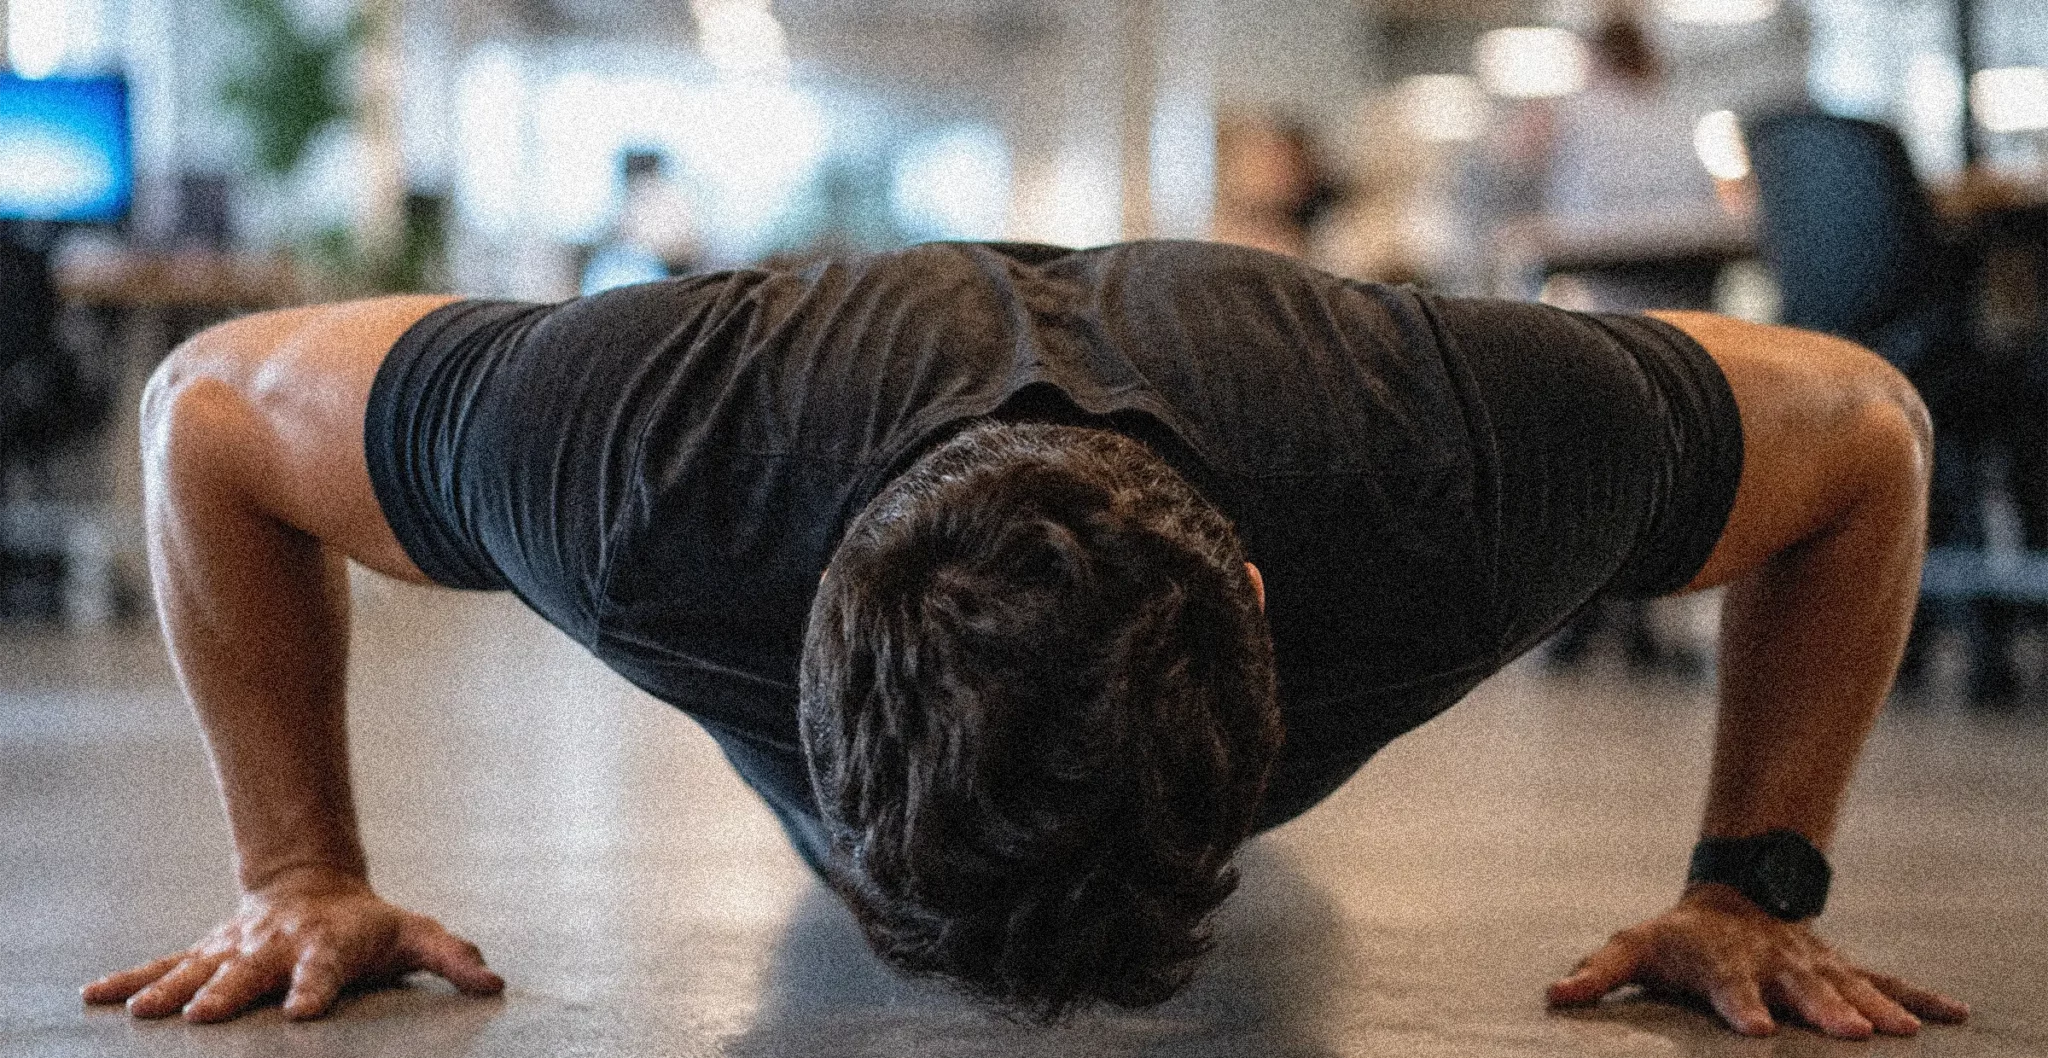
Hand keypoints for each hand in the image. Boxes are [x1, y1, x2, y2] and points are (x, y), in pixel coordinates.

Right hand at [81, 866, 503, 1022]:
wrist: (315, 886)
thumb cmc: (372, 926)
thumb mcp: (418, 935)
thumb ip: (454, 958)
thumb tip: (494, 983)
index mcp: (328, 946)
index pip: (324, 970)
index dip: (314, 989)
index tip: (301, 1013)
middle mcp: (276, 947)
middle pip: (250, 972)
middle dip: (228, 993)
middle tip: (206, 1017)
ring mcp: (235, 950)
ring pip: (198, 969)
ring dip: (172, 992)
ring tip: (147, 1016)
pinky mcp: (206, 954)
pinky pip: (163, 966)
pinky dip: (129, 980)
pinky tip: (95, 999)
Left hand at [1546, 884, 1968, 1038]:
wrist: (1732, 898)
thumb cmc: (1676, 939)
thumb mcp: (1632, 948)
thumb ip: (1598, 973)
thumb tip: (1554, 997)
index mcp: (1722, 964)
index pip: (1729, 988)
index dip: (1740, 1007)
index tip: (1757, 1031)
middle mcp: (1774, 964)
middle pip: (1800, 989)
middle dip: (1825, 1010)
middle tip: (1850, 1035)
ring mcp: (1813, 965)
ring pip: (1850, 985)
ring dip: (1879, 1008)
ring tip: (1904, 1034)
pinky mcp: (1844, 968)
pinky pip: (1887, 980)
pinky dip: (1921, 996)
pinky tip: (1956, 1015)